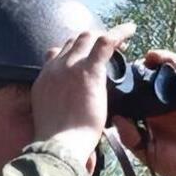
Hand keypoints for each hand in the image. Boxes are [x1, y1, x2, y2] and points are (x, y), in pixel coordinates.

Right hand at [33, 22, 135, 171]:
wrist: (58, 146)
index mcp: (44, 80)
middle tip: (107, 49)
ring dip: (103, 36)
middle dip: (90, 40)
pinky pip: (106, 41)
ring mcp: (69, 67)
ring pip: (87, 37)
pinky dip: (120, 32)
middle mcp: (54, 68)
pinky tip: (131, 30)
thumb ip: (60, 108)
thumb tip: (71, 116)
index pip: (55, 54)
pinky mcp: (88, 71)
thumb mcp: (51, 119)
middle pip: (72, 41)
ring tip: (121, 41)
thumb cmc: (57, 143)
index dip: (73, 51)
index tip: (85, 58)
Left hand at [113, 36, 175, 175]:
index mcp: (154, 116)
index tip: (114, 73)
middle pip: (157, 77)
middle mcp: (171, 104)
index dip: (129, 82)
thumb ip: (131, 137)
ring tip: (152, 56)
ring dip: (166, 58)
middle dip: (145, 67)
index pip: (140, 92)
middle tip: (131, 62)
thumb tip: (116, 117)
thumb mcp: (148, 153)